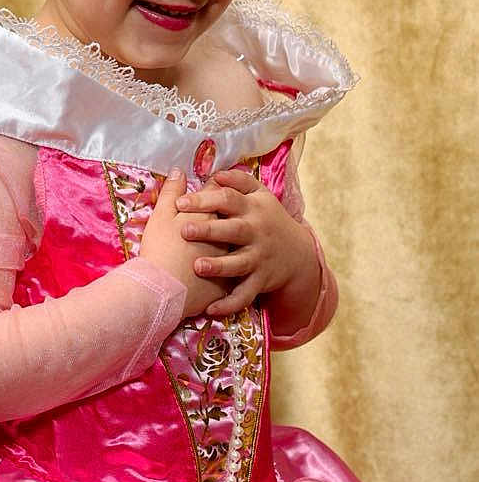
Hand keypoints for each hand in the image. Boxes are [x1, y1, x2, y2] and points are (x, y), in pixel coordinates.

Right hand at [139, 168, 232, 317]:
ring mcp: (232, 260)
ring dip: (234, 243)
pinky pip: (237, 277)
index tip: (209, 188)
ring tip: (224, 244)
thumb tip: (179, 171)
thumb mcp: (161, 216)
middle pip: (234, 218)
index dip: (213, 188)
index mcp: (211, 216)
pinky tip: (227, 273)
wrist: (163, 291)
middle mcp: (228, 235)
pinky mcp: (230, 284)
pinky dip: (232, 273)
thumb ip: (172, 192)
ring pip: (240, 247)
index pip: (218, 193)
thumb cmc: (159, 250)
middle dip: (228, 213)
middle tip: (219, 213)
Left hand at [175, 168, 317, 315]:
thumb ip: (239, 181)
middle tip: (184, 231)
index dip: (206, 199)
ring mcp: (259, 258)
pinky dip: (229, 303)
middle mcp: (256, 232)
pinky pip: (245, 294)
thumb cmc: (269, 218)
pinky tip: (210, 309)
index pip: (229, 199)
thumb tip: (215, 173)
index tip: (182, 202)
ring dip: (219, 266)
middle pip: (233, 230)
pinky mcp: (261, 280)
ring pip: (239, 264)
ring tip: (198, 266)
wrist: (298, 253)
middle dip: (209, 230)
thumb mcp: (260, 195)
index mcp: (252, 208)